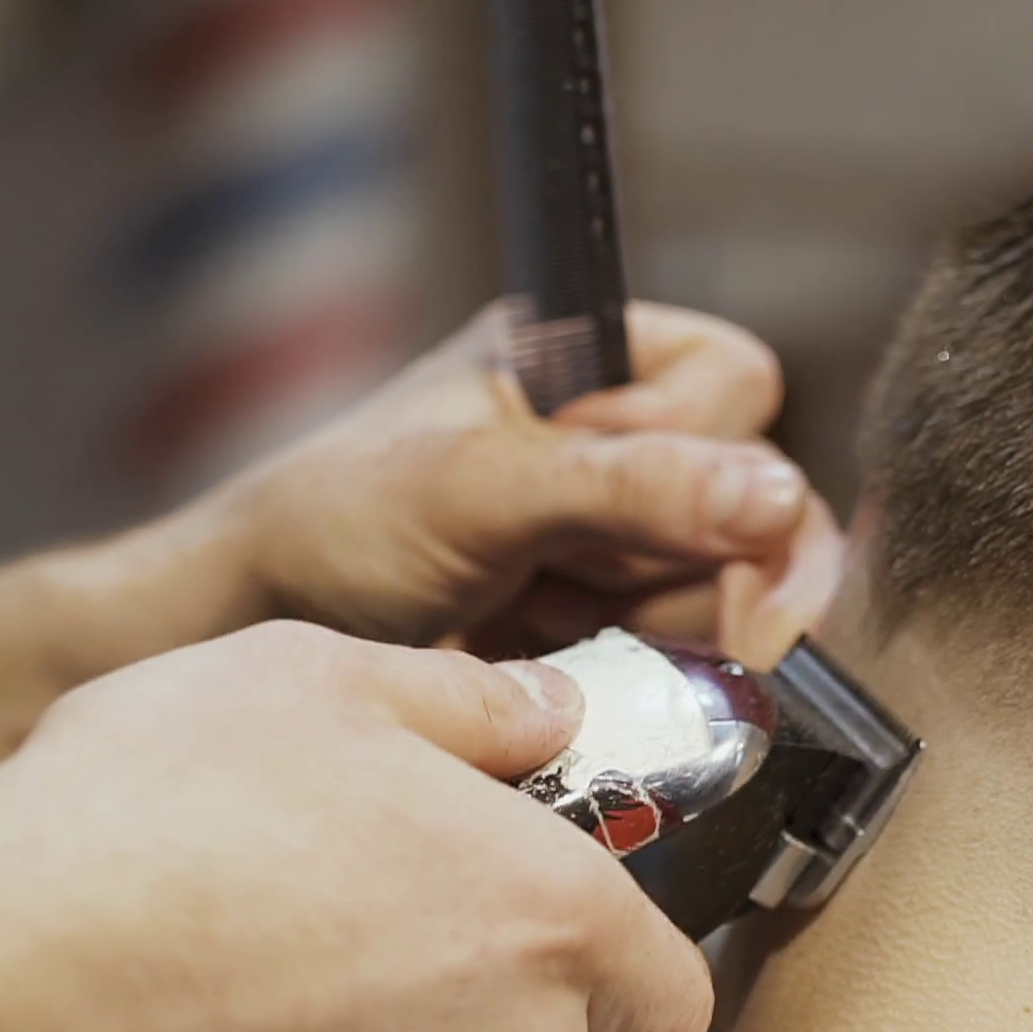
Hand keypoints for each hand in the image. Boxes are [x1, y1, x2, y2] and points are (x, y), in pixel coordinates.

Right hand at [0, 620, 710, 1031]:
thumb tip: (551, 712)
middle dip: (528, 1005)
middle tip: (430, 942)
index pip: (672, 998)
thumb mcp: (324, 682)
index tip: (571, 938)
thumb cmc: (156, 813)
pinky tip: (282, 1011)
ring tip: (336, 971)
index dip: (633, 970)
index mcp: (551, 918)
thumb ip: (474, 703)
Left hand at [219, 299, 842, 667]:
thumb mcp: (479, 486)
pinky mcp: (624, 625)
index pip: (738, 384)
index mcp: (596, 355)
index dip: (701, 451)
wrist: (255, 641)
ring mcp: (631, 537)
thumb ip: (631, 485)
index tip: (623, 508)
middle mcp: (628, 437)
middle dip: (676, 561)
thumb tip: (777, 498)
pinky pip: (698, 653)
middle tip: (584, 591)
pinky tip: (555, 661)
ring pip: (738, 587)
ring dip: (650, 627)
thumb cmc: (334, 526)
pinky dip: (639, 676)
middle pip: (759, 499)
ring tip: (541, 620)